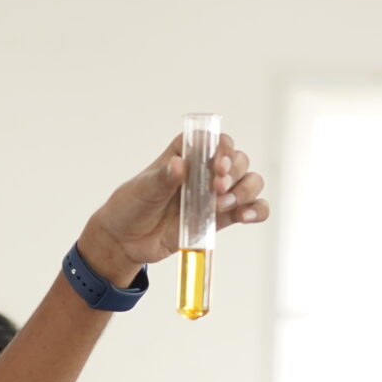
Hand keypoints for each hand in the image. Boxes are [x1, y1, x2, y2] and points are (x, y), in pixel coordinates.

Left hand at [77, 134, 268, 282]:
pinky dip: (256, 211)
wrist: (125, 241)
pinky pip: (250, 210)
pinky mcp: (220, 218)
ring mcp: (214, 195)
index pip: (215, 140)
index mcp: (185, 155)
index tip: (217, 165)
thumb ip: (162, 178)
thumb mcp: (142, 190)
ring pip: (250, 182)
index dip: (223, 148)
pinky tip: (247, 216)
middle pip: (238, 160)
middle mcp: (205, 171)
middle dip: (235, 172)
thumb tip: (179, 165)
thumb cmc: (130, 206)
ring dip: (246, 191)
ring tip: (223, 205)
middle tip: (217, 187)